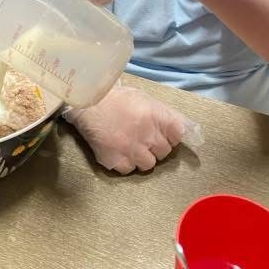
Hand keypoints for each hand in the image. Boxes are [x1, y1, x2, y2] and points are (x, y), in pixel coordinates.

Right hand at [63, 85, 199, 174]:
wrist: (87, 103)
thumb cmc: (116, 98)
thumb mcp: (144, 98)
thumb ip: (163, 113)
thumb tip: (181, 127)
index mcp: (157, 116)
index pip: (178, 135)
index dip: (170, 135)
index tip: (162, 133)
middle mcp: (148, 135)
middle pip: (164, 152)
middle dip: (155, 146)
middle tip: (142, 138)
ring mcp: (132, 151)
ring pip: (148, 164)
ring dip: (141, 157)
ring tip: (129, 145)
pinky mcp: (116, 161)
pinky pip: (129, 170)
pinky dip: (125, 162)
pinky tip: (117, 150)